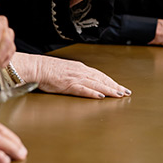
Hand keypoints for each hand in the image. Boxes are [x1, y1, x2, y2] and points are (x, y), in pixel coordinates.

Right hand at [11, 52, 130, 98]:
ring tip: (119, 95)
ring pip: (96, 84)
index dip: (111, 81)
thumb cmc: (48, 69)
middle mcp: (80, 71)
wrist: (37, 67)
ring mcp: (75, 78)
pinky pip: (83, 89)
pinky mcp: (68, 84)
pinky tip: (100, 96)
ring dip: (108, 89)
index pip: (99, 75)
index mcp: (79, 68)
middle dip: (115, 86)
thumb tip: (84, 80)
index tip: (120, 87)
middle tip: (126, 92)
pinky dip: (92, 92)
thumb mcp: (66, 70)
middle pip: (101, 79)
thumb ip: (76, 74)